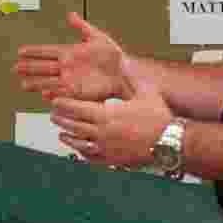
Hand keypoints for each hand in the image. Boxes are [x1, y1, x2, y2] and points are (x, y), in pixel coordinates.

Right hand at [15, 12, 125, 101]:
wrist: (123, 73)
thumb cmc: (112, 55)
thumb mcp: (97, 37)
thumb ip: (82, 27)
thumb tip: (71, 15)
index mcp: (69, 53)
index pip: (46, 51)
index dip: (33, 52)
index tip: (20, 51)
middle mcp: (66, 67)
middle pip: (43, 68)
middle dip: (29, 68)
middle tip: (15, 68)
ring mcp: (71, 80)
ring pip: (49, 82)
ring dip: (36, 83)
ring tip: (24, 84)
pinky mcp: (78, 92)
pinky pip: (62, 93)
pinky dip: (53, 94)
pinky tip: (44, 94)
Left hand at [50, 57, 172, 166]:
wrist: (170, 144)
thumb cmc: (159, 119)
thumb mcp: (145, 92)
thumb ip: (131, 77)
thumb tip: (123, 62)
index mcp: (107, 115)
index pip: (76, 108)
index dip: (63, 104)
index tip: (55, 101)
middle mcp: (102, 133)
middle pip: (73, 126)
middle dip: (61, 119)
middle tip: (52, 115)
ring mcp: (106, 148)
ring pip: (79, 143)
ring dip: (67, 137)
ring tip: (60, 133)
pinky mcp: (112, 160)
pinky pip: (91, 158)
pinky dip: (81, 153)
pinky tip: (79, 150)